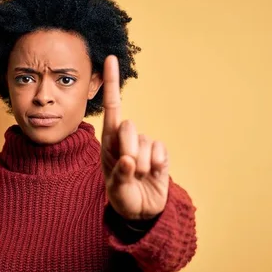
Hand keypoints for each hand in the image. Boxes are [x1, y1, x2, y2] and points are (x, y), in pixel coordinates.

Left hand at [101, 55, 169, 219]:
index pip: (112, 107)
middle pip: (129, 126)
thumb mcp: (115, 190)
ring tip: (140, 177)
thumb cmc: (122, 197)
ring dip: (142, 163)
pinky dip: (157, 165)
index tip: (110, 58)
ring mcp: (145, 146)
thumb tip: (130, 160)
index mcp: (110, 142)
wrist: (142, 212)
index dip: (112, 83)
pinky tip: (152, 174)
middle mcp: (127, 139)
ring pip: (145, 142)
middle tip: (129, 169)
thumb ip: (120, 175)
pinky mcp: (161, 154)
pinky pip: (161, 152)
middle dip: (128, 148)